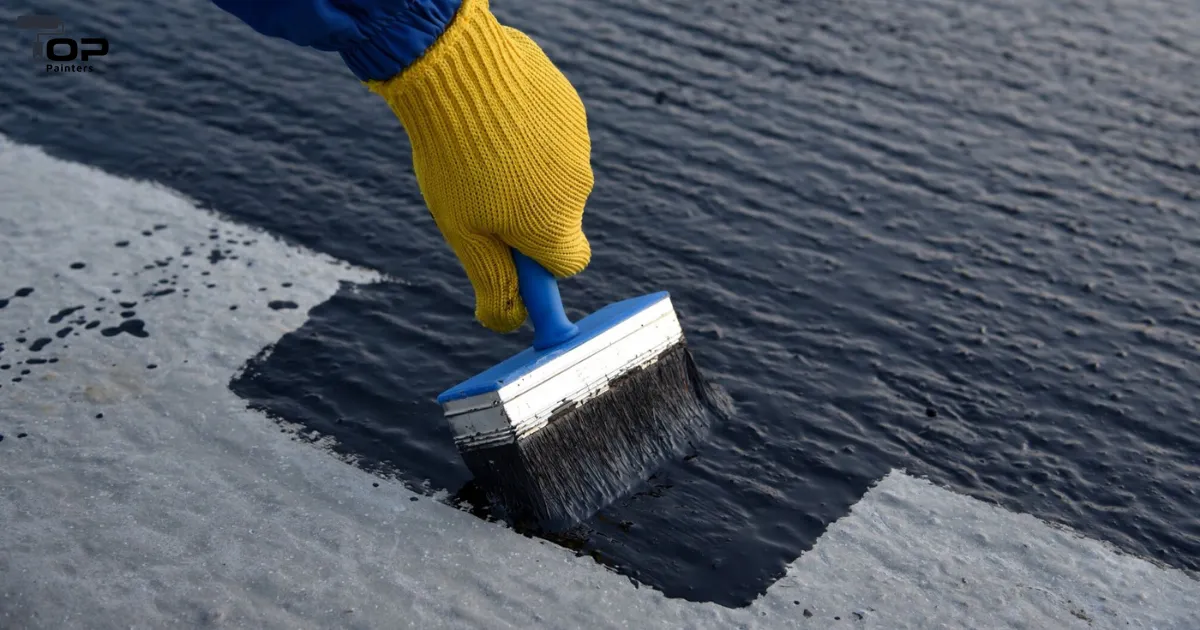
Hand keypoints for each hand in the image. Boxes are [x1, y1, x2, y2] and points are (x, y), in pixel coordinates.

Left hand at [366, 0, 592, 332]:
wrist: (456, 70)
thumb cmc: (454, 161)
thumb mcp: (464, 233)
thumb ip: (492, 282)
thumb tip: (506, 323)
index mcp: (555, 228)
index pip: (569, 265)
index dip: (541, 264)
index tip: (514, 254)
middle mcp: (579, 190)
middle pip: (557, 216)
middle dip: (525, 212)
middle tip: (477, 193)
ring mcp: (578, 145)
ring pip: (553, 172)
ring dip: (524, 169)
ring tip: (478, 147)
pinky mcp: (570, 106)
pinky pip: (552, 131)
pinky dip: (528, 131)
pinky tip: (493, 116)